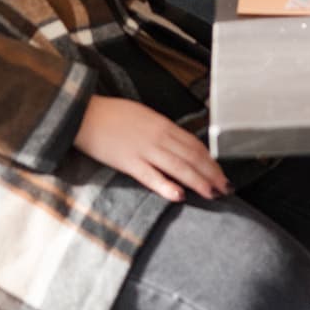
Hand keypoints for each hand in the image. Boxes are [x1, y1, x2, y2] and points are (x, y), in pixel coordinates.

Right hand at [73, 95, 230, 202]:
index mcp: (163, 125)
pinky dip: (166, 186)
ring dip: (198, 181)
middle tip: (225, 188)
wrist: (83, 113)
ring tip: (212, 194)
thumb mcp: (144, 116)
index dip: (211, 160)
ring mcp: (144, 149)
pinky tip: (179, 195)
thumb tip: (179, 144)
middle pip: (192, 157)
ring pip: (178, 167)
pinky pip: (150, 176)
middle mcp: (159, 136)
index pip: (195, 145)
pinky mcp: (127, 162)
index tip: (221, 172)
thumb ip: (162, 130)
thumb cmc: (112, 114)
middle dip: (211, 173)